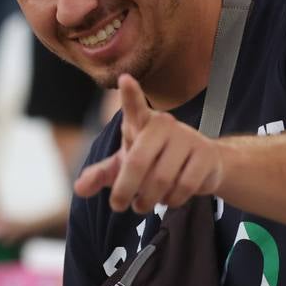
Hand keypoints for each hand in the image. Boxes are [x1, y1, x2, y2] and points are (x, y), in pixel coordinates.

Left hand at [74, 74, 224, 213]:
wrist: (199, 166)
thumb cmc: (153, 161)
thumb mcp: (123, 166)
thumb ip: (100, 175)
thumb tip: (79, 189)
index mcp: (141, 123)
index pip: (134, 107)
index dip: (131, 94)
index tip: (125, 79)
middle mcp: (165, 125)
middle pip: (137, 162)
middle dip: (124, 190)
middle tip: (118, 206)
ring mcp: (188, 138)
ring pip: (160, 179)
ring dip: (147, 199)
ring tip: (142, 204)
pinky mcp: (206, 155)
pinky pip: (184, 186)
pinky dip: (171, 200)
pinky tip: (168, 199)